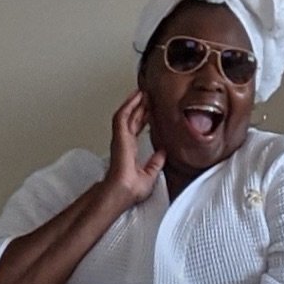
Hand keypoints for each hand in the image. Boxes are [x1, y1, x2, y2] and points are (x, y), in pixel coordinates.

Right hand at [102, 90, 165, 204]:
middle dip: (139, 106)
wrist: (123, 191)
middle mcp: (124, 142)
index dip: (143, 118)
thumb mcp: (150, 174)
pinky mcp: (119, 136)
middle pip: (132, 119)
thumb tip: (164, 153)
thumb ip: (156, 162)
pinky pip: (122, 116)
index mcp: (130, 151)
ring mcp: (120, 138)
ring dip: (134, 102)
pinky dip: (128, 105)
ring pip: (126, 114)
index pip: (136, 129)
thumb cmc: (131, 189)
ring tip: (142, 91)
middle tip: (148, 95)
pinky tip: (136, 96)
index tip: (150, 109)